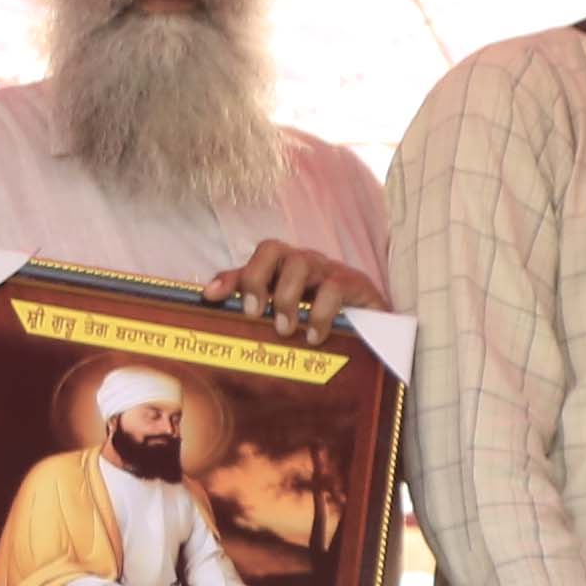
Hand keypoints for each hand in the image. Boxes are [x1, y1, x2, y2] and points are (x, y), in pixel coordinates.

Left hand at [214, 240, 379, 335]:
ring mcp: (330, 271)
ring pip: (300, 263)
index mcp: (285, 267)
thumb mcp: (286, 316)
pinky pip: (333, 288)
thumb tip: (208, 297)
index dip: (232, 275)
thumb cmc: (323, 322)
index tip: (211, 298)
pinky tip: (314, 337)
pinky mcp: (356, 285)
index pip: (255, 258)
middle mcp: (305, 262)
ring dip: (286, 297)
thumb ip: (251, 304)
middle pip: (273, 249)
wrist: (377, 331)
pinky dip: (319, 314)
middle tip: (255, 314)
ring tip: (285, 330)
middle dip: (257, 279)